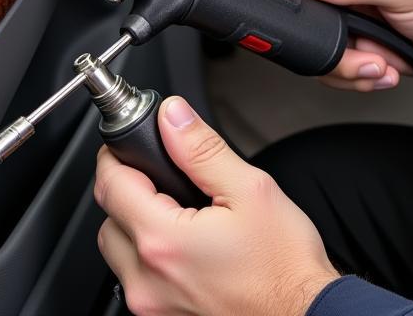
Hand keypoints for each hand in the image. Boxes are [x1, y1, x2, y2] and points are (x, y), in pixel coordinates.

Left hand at [95, 96, 338, 315]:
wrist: (304, 315)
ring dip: (136, 225)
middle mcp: (148, 280)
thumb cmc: (284, 265)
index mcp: (163, 242)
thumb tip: (172, 117)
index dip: (118, 155)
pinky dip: (150, 256)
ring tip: (181, 212)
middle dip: (129, 189)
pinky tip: (186, 244)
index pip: (111, 185)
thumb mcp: (250, 189)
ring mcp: (152, 306)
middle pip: (109, 219)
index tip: (132, 142)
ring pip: (119, 251)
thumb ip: (202, 148)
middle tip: (166, 176)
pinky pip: (137, 277)